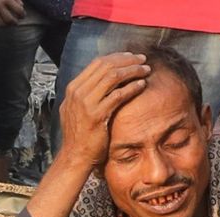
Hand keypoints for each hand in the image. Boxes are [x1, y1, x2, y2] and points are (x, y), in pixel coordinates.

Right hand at [0, 0, 24, 25]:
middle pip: (10, 20)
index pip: (19, 11)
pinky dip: (0, 24)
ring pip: (1, 24)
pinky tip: (3, 22)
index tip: (22, 16)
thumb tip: (22, 6)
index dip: (22, 15)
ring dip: (7, 25)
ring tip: (10, 24)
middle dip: (15, 23)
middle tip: (16, 22)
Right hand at [58, 53, 150, 167]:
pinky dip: (131, 87)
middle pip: (106, 65)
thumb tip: (101, 82)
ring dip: (132, 71)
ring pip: (113, 76)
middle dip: (127, 60)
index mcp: (73, 88)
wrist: (74, 156)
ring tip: (146, 70)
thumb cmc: (80, 136)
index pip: (97, 62)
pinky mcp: (96, 115)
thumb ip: (87, 94)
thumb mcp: (77, 109)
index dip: (117, 57)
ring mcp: (86, 103)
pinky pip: (117, 95)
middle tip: (143, 59)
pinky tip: (142, 85)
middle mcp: (78, 92)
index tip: (132, 56)